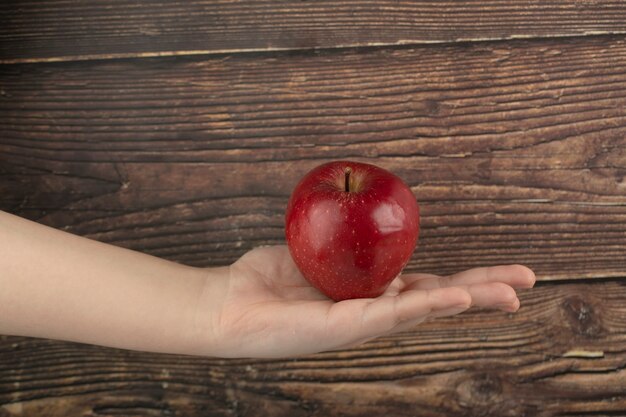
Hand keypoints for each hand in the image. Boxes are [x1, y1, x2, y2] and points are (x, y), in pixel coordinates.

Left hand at [198, 246, 535, 357]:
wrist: (227, 305)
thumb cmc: (268, 279)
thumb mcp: (316, 251)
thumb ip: (345, 241)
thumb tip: (359, 207)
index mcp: (372, 293)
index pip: (428, 284)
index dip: (466, 278)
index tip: (505, 272)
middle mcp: (373, 311)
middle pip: (437, 300)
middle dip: (482, 292)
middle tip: (525, 284)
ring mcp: (361, 323)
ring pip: (421, 310)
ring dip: (462, 300)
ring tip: (503, 294)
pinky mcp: (341, 329)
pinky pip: (385, 314)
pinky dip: (419, 305)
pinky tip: (446, 297)